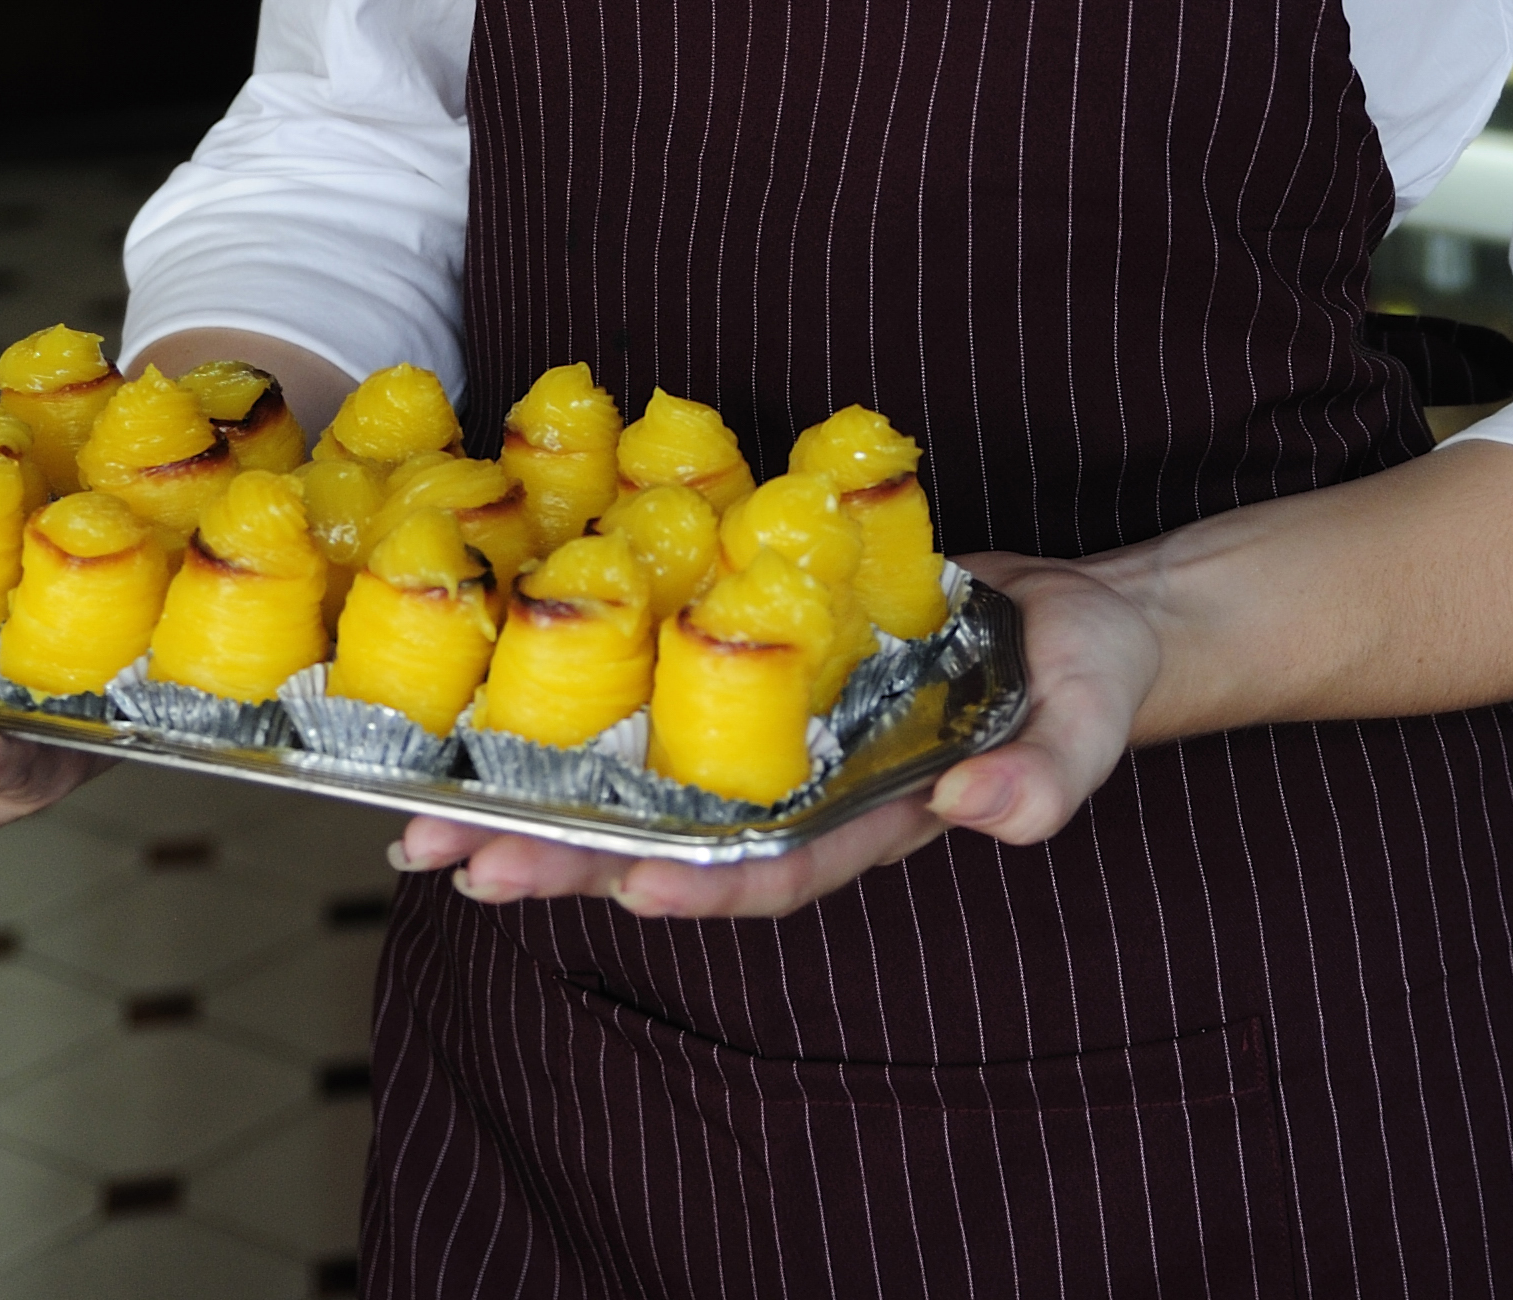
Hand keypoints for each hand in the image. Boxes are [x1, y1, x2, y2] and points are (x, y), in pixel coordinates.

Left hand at [394, 550, 1158, 919]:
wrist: (1073, 622)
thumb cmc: (1086, 687)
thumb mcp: (1085, 729)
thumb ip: (1045, 782)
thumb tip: (987, 816)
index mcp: (863, 820)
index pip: (769, 869)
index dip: (700, 885)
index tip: (632, 889)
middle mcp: (795, 790)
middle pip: (665, 840)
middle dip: (563, 856)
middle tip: (457, 861)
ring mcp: (764, 733)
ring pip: (635, 781)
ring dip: (534, 801)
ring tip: (426, 822)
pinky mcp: (745, 662)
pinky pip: (651, 694)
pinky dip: (577, 699)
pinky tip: (492, 699)